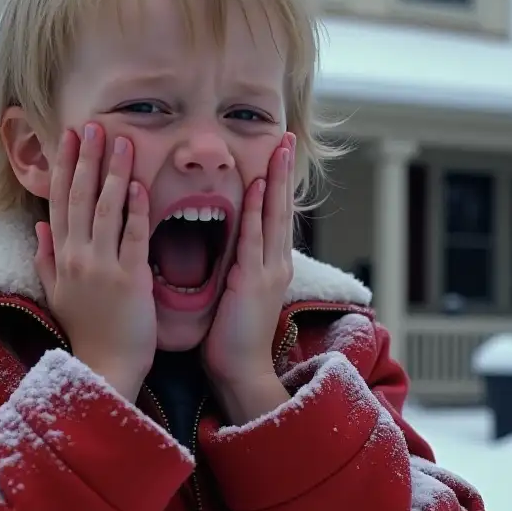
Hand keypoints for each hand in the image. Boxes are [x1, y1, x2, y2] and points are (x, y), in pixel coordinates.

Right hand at [34, 123, 155, 401]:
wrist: (106, 367)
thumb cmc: (86, 331)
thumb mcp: (57, 294)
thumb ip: (47, 259)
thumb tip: (39, 228)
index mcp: (61, 258)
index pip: (59, 202)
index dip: (63, 167)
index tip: (68, 138)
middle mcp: (78, 257)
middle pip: (79, 198)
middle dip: (86, 158)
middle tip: (92, 125)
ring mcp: (103, 267)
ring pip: (105, 210)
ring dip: (112, 172)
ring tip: (119, 140)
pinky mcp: (130, 279)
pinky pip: (132, 236)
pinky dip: (135, 209)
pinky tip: (140, 184)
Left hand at [202, 132, 295, 408]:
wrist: (239, 371)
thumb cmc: (230, 338)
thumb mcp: (236, 295)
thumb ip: (235, 269)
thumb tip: (227, 251)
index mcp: (269, 267)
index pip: (275, 217)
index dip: (276, 185)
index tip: (275, 156)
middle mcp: (275, 264)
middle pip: (282, 208)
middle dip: (283, 172)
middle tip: (285, 139)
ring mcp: (267, 271)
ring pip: (274, 216)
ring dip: (276, 181)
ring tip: (278, 150)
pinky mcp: (253, 281)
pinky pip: (255, 238)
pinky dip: (258, 210)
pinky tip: (258, 186)